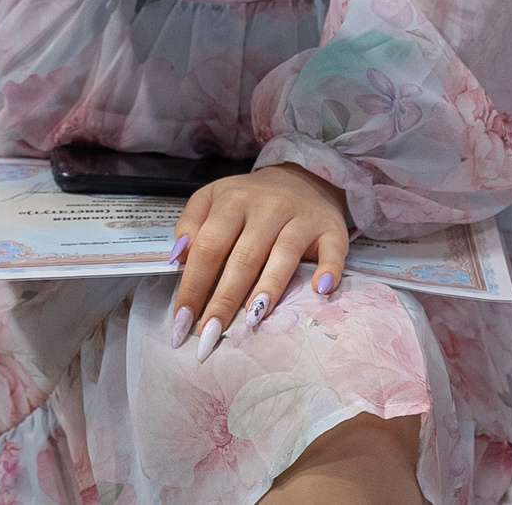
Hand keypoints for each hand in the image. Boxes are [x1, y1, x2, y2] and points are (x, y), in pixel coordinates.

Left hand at [168, 164, 350, 358]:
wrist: (302, 176)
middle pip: (244, 257)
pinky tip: (320, 290)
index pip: (209, 246)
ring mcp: (301, 217)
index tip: (181, 321)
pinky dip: (328, 269)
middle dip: (224, 300)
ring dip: (268, 288)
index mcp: (234, 201)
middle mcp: (268, 207)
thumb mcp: (212, 199)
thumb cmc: (249, 200)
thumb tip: (179, 258)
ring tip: (253, 318)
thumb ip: (190, 224)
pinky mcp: (331, 228)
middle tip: (209, 335)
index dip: (194, 285)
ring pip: (284, 254)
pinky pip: (332, 250)